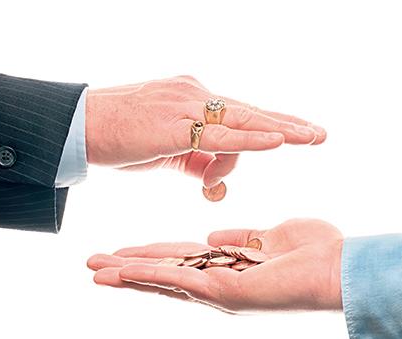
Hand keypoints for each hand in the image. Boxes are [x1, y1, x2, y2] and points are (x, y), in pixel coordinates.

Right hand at [86, 76, 325, 187]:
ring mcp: (187, 106)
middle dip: (287, 124)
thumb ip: (195, 161)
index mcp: (192, 99)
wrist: (82, 126)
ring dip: (280, 130)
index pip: (237, 116)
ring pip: (243, 121)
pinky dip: (252, 139)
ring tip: (312, 138)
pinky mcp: (177, 125)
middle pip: (250, 112)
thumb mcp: (166, 151)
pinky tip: (279, 142)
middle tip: (319, 134)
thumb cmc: (120, 138)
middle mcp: (195, 96)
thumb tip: (215, 179)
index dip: (268, 125)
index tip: (296, 132)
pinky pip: (221, 135)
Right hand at [87, 219, 342, 312]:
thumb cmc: (315, 252)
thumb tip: (212, 237)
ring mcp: (219, 292)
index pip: (182, 259)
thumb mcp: (269, 236)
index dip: (152, 255)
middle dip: (129, 269)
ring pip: (163, 280)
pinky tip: (120, 270)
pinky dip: (147, 275)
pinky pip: (178, 279)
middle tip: (93, 265)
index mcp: (230, 269)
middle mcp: (220, 284)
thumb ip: (240, 237)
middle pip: (165, 273)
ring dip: (127, 274)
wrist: (341, 268)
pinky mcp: (224, 293)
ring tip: (94, 270)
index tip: (125, 252)